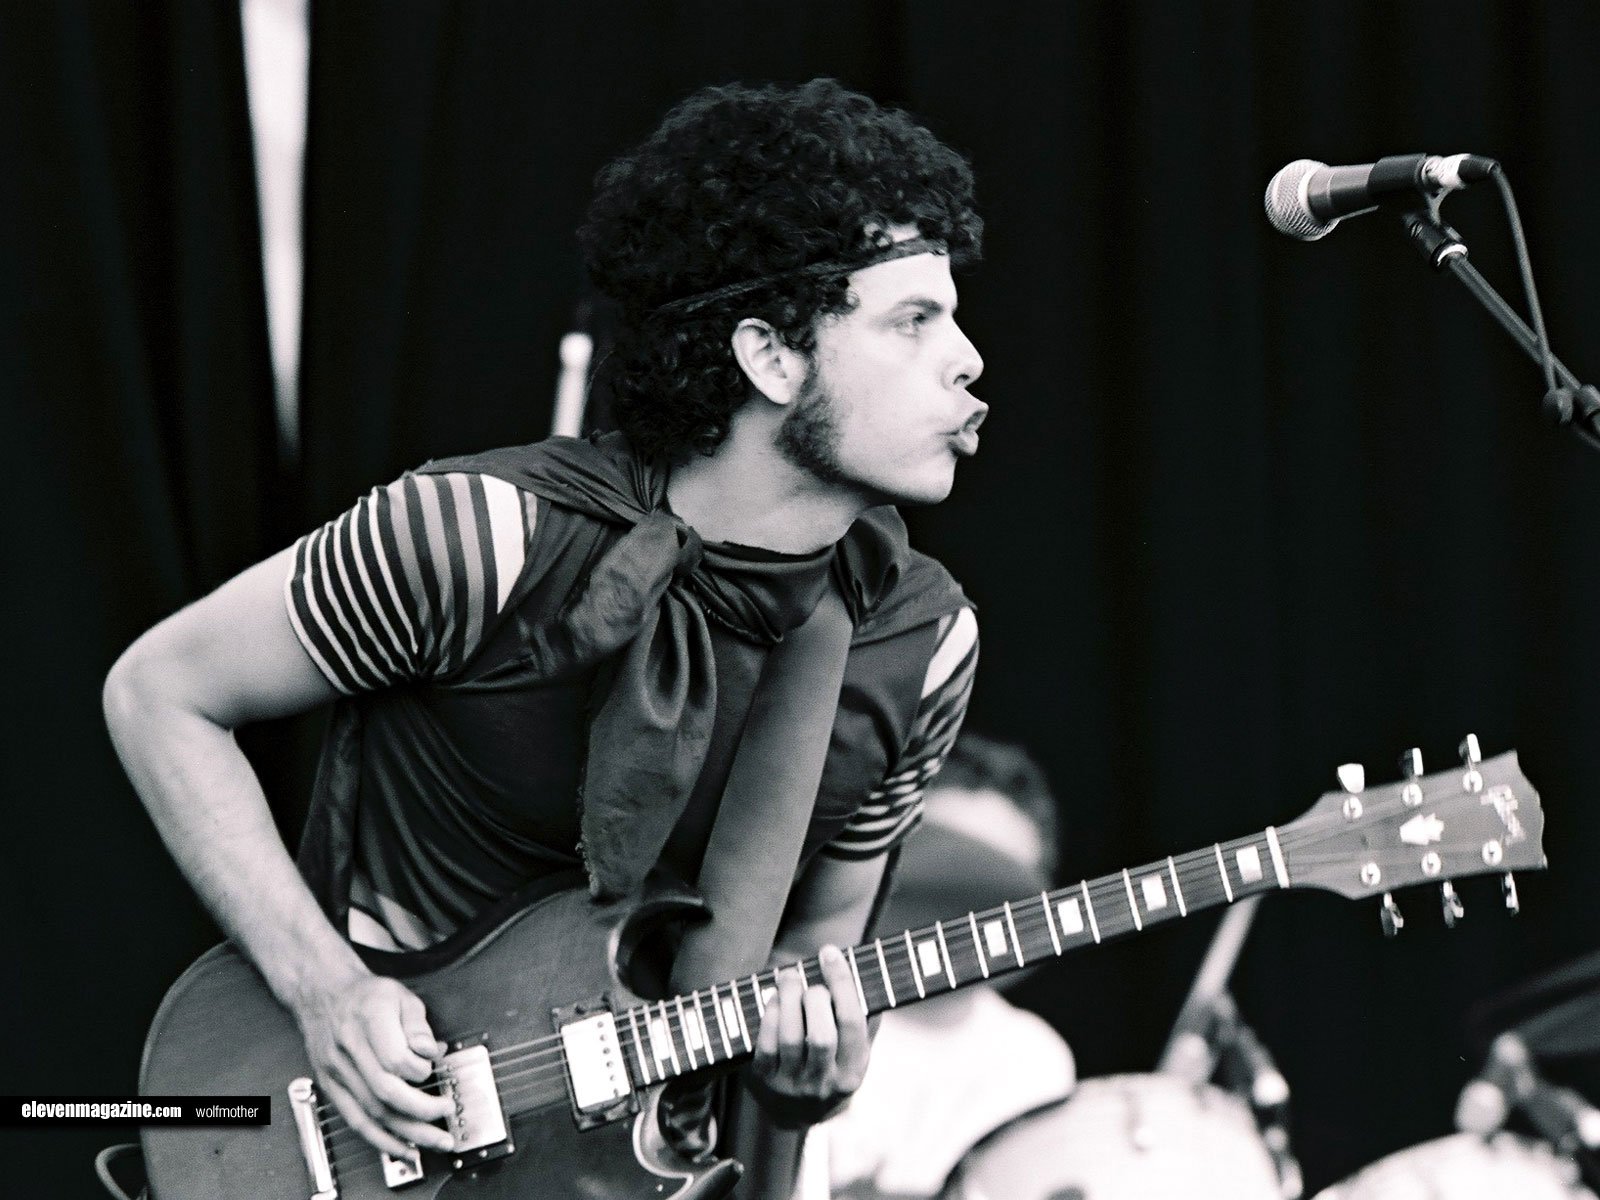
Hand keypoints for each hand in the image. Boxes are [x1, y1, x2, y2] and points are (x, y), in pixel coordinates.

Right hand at [294, 972, 456, 1157]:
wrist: (323, 995)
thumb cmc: (366, 996)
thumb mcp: (400, 995)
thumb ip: (419, 1025)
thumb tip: (432, 1052)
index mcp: (369, 1019)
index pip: (395, 1058)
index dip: (421, 1069)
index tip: (435, 1067)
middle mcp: (349, 1048)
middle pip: (385, 1091)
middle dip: (422, 1111)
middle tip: (448, 1113)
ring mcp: (336, 1071)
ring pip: (372, 1113)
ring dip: (407, 1134)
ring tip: (436, 1141)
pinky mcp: (331, 1087)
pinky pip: (356, 1121)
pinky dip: (382, 1140)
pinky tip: (403, 1149)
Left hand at [749, 944, 869, 1126]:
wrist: (797, 1114)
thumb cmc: (831, 1066)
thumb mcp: (854, 1052)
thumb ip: (865, 1020)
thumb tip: (869, 974)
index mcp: (854, 1071)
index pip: (853, 1023)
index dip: (841, 983)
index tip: (830, 953)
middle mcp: (825, 1083)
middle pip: (822, 1036)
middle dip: (814, 998)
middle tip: (807, 979)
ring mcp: (793, 1085)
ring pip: (790, 1038)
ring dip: (788, 999)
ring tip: (788, 978)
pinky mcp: (765, 1082)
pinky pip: (765, 1045)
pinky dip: (769, 1016)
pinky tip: (773, 1000)